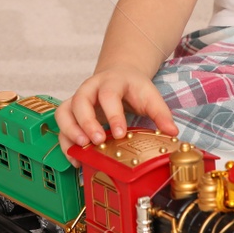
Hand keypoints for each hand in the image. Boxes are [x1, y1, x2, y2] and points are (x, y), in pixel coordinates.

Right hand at [56, 68, 178, 160]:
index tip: (120, 133)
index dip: (113, 114)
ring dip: (70, 132)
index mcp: (111, 82)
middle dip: (86, 123)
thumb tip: (172, 132)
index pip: (109, 95)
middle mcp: (90, 89)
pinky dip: (65, 143)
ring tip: (81, 149)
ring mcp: (77, 100)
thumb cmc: (133, 87)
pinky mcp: (71, 113)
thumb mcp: (149, 95)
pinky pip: (61, 126)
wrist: (118, 74)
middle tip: (97, 141)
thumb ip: (161, 113)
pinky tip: (76, 158)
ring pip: (63, 112)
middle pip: (80, 101)